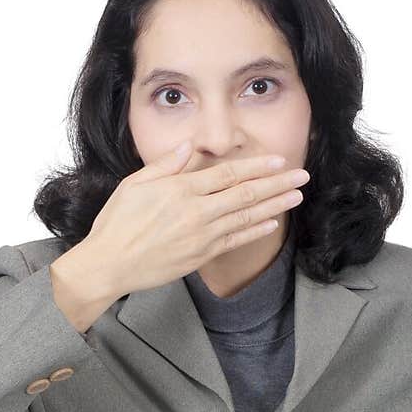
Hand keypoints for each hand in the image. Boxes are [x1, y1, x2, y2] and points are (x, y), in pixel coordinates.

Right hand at [68, 141, 309, 298]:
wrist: (109, 265)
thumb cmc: (117, 223)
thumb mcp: (134, 184)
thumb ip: (164, 165)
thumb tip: (187, 147)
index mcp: (180, 190)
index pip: (228, 174)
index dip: (258, 166)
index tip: (279, 161)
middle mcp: (196, 212)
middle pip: (246, 194)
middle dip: (277, 183)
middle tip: (301, 175)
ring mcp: (201, 236)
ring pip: (246, 217)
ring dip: (275, 205)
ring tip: (296, 196)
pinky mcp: (201, 256)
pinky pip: (235, 241)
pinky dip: (255, 231)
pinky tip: (272, 223)